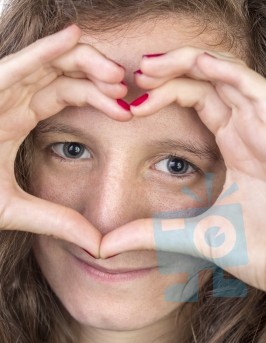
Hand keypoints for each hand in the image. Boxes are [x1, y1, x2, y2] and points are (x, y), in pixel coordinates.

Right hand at [0, 24, 131, 255]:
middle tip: (129, 88)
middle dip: (98, 77)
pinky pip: (18, 66)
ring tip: (115, 75)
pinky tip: (74, 38)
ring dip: (83, 63)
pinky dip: (45, 51)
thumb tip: (99, 246)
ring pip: (47, 64)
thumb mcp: (17, 211)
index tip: (129, 113)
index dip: (99, 99)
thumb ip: (57, 222)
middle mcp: (10, 100)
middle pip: (63, 75)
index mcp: (19, 119)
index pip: (66, 97)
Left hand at [100, 47, 265, 291]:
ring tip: (146, 68)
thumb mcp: (193, 234)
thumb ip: (150, 234)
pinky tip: (193, 63)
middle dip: (169, 70)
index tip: (128, 106)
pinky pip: (249, 84)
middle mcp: (245, 129)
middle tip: (133, 75)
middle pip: (206, 79)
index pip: (196, 101)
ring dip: (186, 63)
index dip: (163, 94)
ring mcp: (261, 125)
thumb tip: (104, 245)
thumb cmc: (257, 250)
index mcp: (231, 146)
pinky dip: (223, 69)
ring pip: (222, 73)